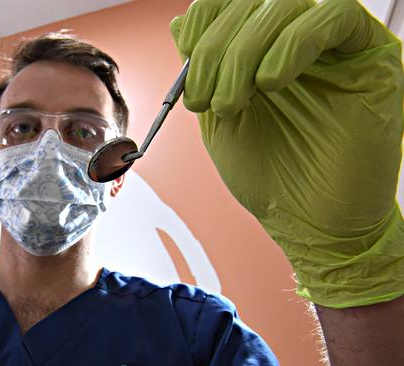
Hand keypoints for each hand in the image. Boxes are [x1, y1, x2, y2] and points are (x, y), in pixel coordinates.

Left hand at [171, 0, 403, 307]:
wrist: (306, 221)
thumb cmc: (268, 173)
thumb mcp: (219, 113)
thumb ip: (203, 68)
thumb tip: (182, 23)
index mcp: (263, 49)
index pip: (232, 2)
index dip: (205, 21)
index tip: (186, 62)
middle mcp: (299, 40)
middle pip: (253, 2)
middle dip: (216, 48)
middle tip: (203, 97)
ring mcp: (337, 46)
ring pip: (286, 5)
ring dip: (243, 54)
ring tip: (231, 104)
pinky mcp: (372, 57)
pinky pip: (335, 17)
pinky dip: (291, 45)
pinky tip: (269, 83)